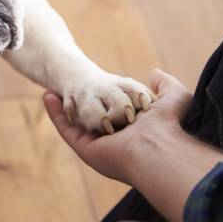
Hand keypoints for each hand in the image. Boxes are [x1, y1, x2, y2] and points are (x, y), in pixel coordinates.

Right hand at [45, 69, 191, 184]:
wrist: (155, 148)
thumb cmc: (166, 125)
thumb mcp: (174, 97)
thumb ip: (166, 85)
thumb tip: (153, 73)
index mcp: (134, 127)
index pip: (116, 107)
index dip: (107, 95)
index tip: (96, 82)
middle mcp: (115, 136)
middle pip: (93, 116)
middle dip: (82, 103)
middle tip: (71, 87)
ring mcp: (98, 142)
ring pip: (77, 121)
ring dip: (66, 106)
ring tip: (55, 88)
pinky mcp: (84, 146)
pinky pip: (66, 127)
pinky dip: (55, 112)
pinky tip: (48, 96)